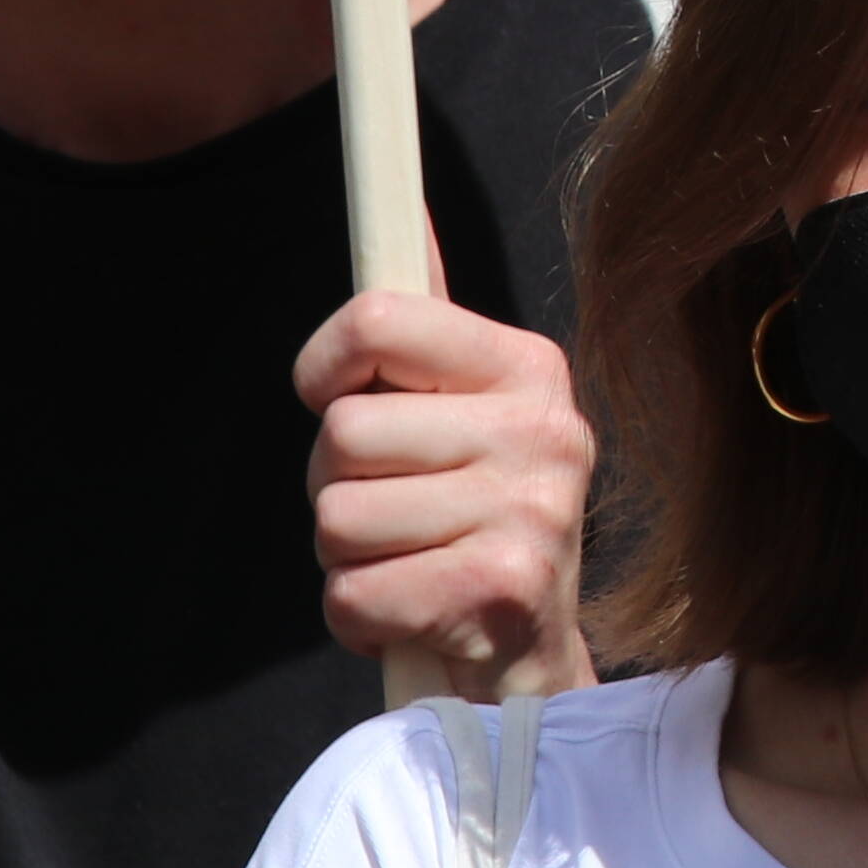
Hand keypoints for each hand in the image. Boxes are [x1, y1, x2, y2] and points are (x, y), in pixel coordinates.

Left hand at [300, 288, 594, 694]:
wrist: (531, 662)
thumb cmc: (475, 523)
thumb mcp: (467, 413)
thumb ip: (425, 328)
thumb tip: (400, 205)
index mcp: (528, 366)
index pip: (377, 318)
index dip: (325, 364)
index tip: (332, 398)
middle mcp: (542, 428)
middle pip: (340, 432)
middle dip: (336, 485)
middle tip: (393, 513)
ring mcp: (530, 510)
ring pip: (335, 518)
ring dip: (346, 559)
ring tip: (408, 564)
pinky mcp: (501, 590)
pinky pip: (352, 594)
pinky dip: (358, 617)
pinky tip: (411, 612)